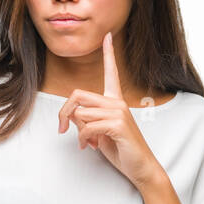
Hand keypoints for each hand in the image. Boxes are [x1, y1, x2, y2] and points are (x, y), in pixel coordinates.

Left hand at [56, 30, 165, 189]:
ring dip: (79, 133)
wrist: (141, 167)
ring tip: (90, 143)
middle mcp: (117, 102)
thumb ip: (85, 119)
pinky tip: (92, 146)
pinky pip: (88, 126)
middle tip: (63, 128)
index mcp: (115, 101)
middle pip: (78, 95)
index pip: (111, 72)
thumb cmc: (121, 149)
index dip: (109, 54)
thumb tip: (71, 114)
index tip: (108, 36)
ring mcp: (119, 112)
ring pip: (81, 114)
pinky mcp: (118, 124)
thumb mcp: (98, 132)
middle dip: (64, 113)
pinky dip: (84, 139)